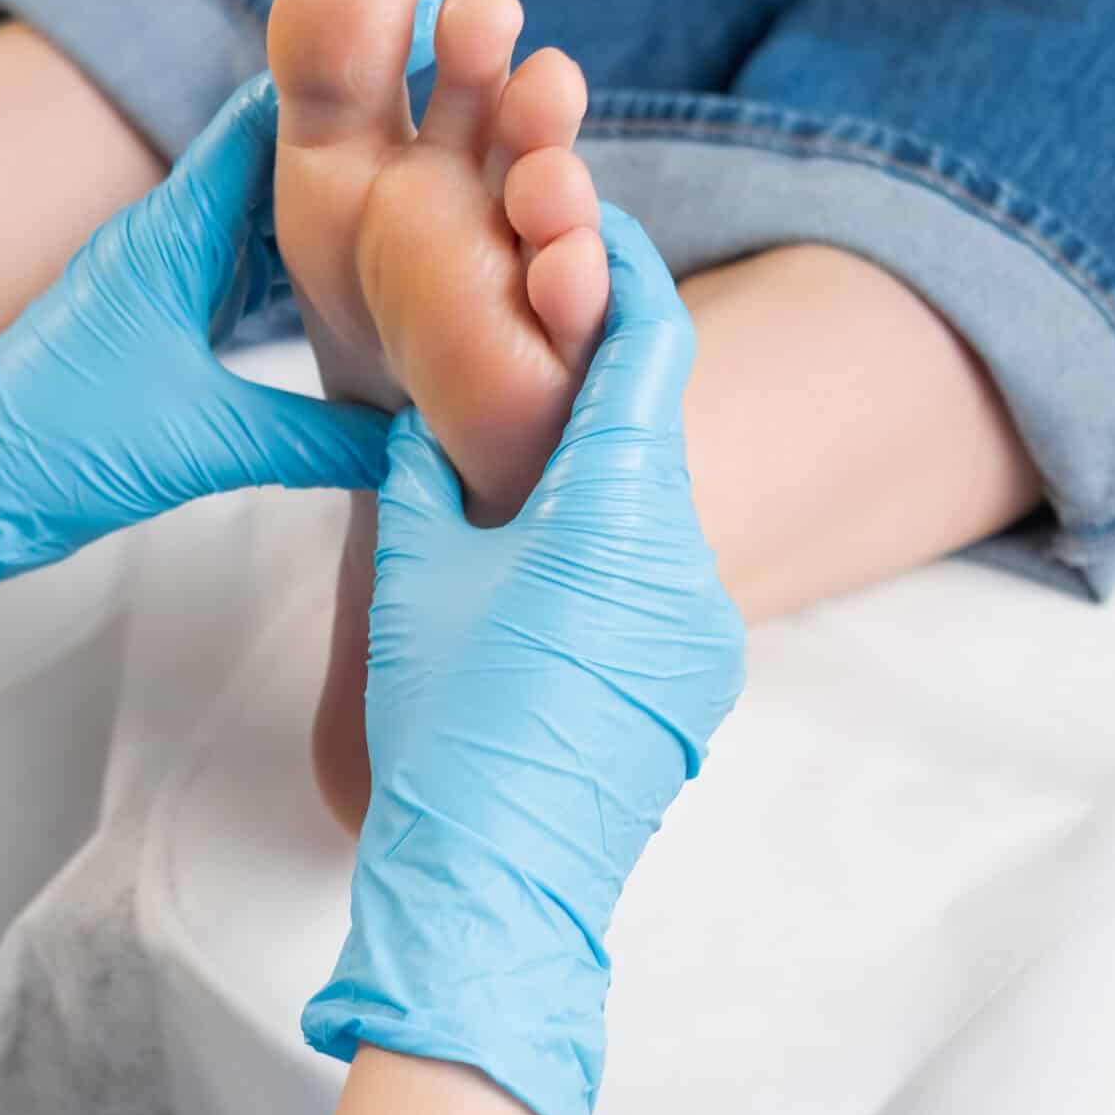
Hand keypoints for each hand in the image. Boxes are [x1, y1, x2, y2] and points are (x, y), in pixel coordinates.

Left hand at [0, 68, 404, 660]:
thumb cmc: (56, 452)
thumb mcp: (206, 445)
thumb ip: (322, 438)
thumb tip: (427, 438)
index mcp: (173, 233)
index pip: (270, 118)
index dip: (349, 84)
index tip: (429, 53)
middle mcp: (167, 233)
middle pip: (282, 158)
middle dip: (367, 149)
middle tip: (461, 137)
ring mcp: (160, 270)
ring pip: (268, 213)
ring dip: (340, 210)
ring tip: (434, 204)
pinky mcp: (157, 312)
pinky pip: (247, 264)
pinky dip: (304, 266)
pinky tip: (363, 286)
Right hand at [302, 205, 745, 1114]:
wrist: (496, 890)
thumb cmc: (444, 723)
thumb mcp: (413, 576)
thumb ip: (428, 479)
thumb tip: (432, 424)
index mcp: (616, 512)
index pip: (647, 349)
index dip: (622, 274)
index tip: (589, 224)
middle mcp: (686, 561)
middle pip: (651, 430)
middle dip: (590, 381)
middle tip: (518, 341)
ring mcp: (701, 631)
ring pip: (651, 513)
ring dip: (592, 478)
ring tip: (506, 475)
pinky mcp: (693, 686)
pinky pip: (655, 586)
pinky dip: (602, 557)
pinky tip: (532, 580)